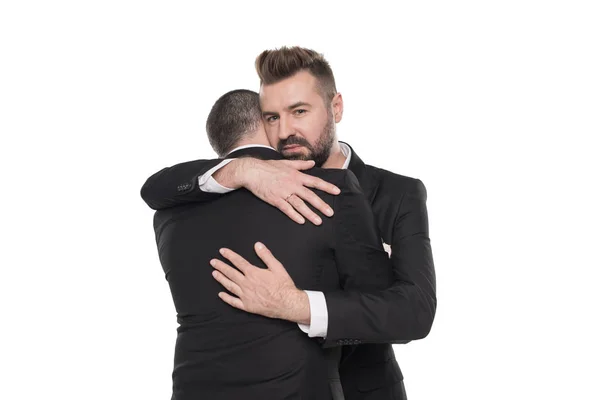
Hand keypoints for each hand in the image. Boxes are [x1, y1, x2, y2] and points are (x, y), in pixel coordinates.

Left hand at [210, 242, 310, 323]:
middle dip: (221, 266)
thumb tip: (257, 245)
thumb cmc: (283, 285)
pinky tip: (220, 294)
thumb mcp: (277, 267)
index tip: (222, 251)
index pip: (238, 262)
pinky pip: (233, 302)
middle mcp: (246, 284)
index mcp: (253, 273)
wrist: (287, 303)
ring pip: (230, 286)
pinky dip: (226, 298)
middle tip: (213, 262)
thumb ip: (266, 255)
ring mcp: (245, 296)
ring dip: (221, 279)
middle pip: (231, 273)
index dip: (229, 255)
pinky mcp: (247, 306)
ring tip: (214, 274)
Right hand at [219, 158, 340, 224]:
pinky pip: (286, 209)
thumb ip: (301, 164)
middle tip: (331, 213)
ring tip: (319, 222)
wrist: (252, 171)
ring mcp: (284, 193)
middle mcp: (292, 185)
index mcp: (296, 176)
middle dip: (321, 205)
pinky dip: (294, 215)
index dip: (327, 187)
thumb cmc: (269, 167)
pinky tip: (301, 221)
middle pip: (310, 196)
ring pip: (299, 205)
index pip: (315, 182)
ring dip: (310, 214)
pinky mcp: (275, 200)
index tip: (337, 192)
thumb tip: (312, 163)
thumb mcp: (286, 163)